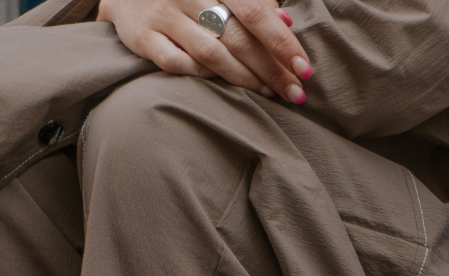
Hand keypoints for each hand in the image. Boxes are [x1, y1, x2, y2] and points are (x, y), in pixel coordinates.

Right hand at [98, 0, 311, 103]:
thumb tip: (286, 20)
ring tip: (269, 93)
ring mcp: (165, 15)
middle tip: (294, 92)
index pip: (256, 11)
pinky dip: (202, 75)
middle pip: (238, 38)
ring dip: (243, 78)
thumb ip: (251, 1)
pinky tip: (223, 85)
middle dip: (270, 69)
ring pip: (210, 54)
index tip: (304, 69)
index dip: (282, 42)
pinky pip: (177, 63)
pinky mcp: (144, 36)